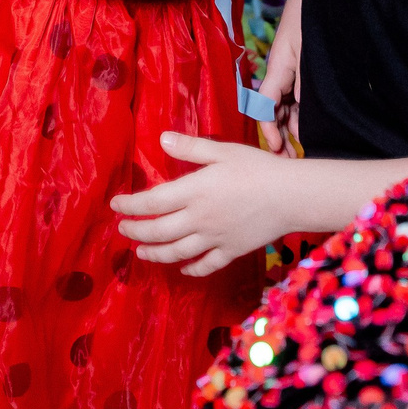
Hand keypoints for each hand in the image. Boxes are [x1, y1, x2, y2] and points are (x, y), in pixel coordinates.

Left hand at [111, 132, 299, 276]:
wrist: (291, 196)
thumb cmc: (257, 168)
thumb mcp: (222, 151)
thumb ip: (191, 147)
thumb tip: (161, 139)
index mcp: (194, 191)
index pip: (151, 202)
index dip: (130, 206)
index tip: (115, 205)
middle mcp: (199, 219)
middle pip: (158, 231)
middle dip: (135, 231)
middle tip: (122, 229)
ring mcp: (215, 239)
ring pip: (176, 253)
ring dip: (154, 253)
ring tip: (141, 251)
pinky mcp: (231, 251)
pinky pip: (206, 265)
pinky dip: (191, 269)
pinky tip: (183, 269)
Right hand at [256, 16, 300, 153]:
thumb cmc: (310, 16)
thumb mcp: (303, 54)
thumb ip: (299, 85)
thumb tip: (297, 118)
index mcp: (277, 70)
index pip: (265, 108)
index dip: (270, 131)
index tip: (279, 150)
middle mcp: (283, 73)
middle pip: (276, 111)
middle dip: (281, 135)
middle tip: (292, 159)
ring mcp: (294, 71)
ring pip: (288, 106)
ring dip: (292, 127)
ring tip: (301, 149)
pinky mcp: (304, 69)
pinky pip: (299, 96)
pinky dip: (301, 113)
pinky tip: (310, 125)